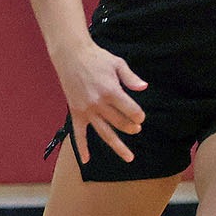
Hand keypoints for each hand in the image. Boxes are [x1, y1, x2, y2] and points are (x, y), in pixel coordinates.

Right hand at [51, 39, 146, 164]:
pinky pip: (79, 133)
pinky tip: (86, 160)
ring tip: (129, 157)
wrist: (71, 55)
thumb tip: (144, 88)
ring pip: (104, 132)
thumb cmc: (97, 58)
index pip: (131, 110)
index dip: (139, 116)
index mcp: (111, 91)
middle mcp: (98, 103)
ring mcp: (86, 109)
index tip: (141, 117)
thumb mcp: (118, 64)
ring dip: (118, 146)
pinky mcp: (76, 112)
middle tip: (137, 129)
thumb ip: (131, 78)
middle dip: (131, 128)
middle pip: (120, 123)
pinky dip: (82, 147)